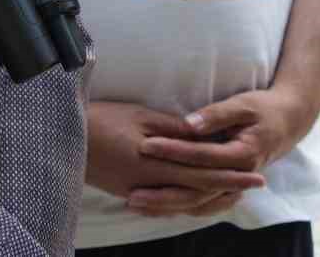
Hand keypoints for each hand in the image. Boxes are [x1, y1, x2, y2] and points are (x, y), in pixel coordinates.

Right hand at [87, 101, 265, 217]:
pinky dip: (186, 203)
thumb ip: (172, 130)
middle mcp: (150, 183)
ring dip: (210, 197)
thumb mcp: (138, 117)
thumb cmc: (100, 120)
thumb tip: (201, 135)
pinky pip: (165, 204)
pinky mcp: (128, 193)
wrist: (63, 137)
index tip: (255, 172)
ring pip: (183, 201)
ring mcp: (139, 191)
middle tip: (256, 185)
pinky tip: (196, 199)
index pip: (202, 171)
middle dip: (229, 187)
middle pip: (197, 189)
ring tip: (233, 193)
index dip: (230, 173)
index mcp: (155, 162)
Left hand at [137, 86, 310, 203]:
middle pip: (197, 190)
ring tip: (138, 204)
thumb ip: (216, 115)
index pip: (201, 155)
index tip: (145, 145)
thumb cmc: (263, 109)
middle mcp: (239, 176)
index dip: (172, 150)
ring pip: (199, 203)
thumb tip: (189, 124)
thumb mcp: (243, 104)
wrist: (288, 123)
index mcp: (243, 154)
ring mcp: (234, 186)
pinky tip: (158, 209)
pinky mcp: (229, 188)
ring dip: (168, 206)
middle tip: (132, 192)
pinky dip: (182, 208)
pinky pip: (204, 204)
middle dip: (163, 192)